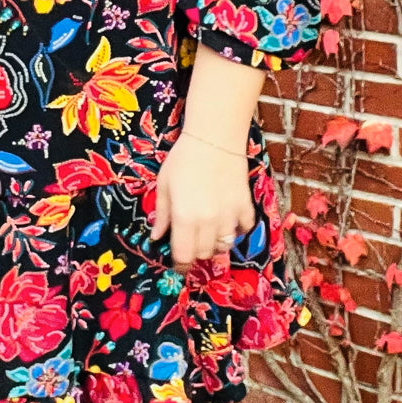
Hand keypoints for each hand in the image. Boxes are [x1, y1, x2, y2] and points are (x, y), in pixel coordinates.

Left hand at [150, 131, 254, 273]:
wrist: (214, 138)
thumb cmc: (183, 159)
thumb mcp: (164, 186)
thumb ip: (162, 215)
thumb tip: (156, 237)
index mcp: (185, 218)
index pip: (184, 256)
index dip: (180, 264)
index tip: (178, 264)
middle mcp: (208, 222)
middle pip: (204, 254)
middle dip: (196, 252)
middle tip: (190, 241)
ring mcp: (230, 215)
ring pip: (225, 245)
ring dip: (215, 243)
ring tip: (208, 232)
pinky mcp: (245, 206)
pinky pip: (244, 228)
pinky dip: (237, 229)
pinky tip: (229, 220)